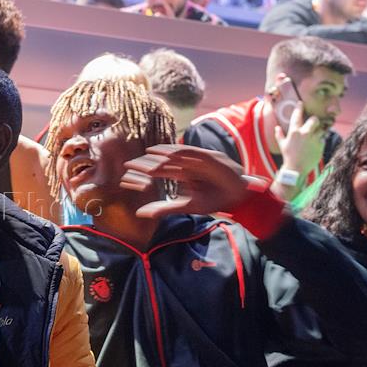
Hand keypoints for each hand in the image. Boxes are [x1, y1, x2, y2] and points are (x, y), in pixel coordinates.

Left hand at [121, 145, 251, 218]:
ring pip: (177, 154)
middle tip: (129, 163)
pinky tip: (170, 154)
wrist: (239, 197)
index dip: (145, 171)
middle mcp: (188, 165)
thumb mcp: (187, 206)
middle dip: (147, 161)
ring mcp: (199, 160)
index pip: (160, 170)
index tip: (127, 172)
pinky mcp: (210, 156)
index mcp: (182, 175)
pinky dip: (182, 152)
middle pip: (164, 161)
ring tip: (147, 153)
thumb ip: (165, 208)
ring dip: (162, 153)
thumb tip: (140, 214)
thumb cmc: (214, 201)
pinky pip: (194, 153)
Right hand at [274, 103, 324, 175]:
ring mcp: (314, 139)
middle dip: (314, 121)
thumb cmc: (288, 156)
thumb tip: (277, 127)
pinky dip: (320, 141)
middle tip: (313, 124)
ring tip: (314, 138)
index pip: (297, 116)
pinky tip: (314, 147)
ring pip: (320, 130)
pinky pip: (322, 139)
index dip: (299, 108)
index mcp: (294, 132)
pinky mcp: (320, 145)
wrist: (296, 169)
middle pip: (314, 120)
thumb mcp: (282, 145)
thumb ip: (279, 135)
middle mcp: (305, 133)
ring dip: (318, 132)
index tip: (301, 103)